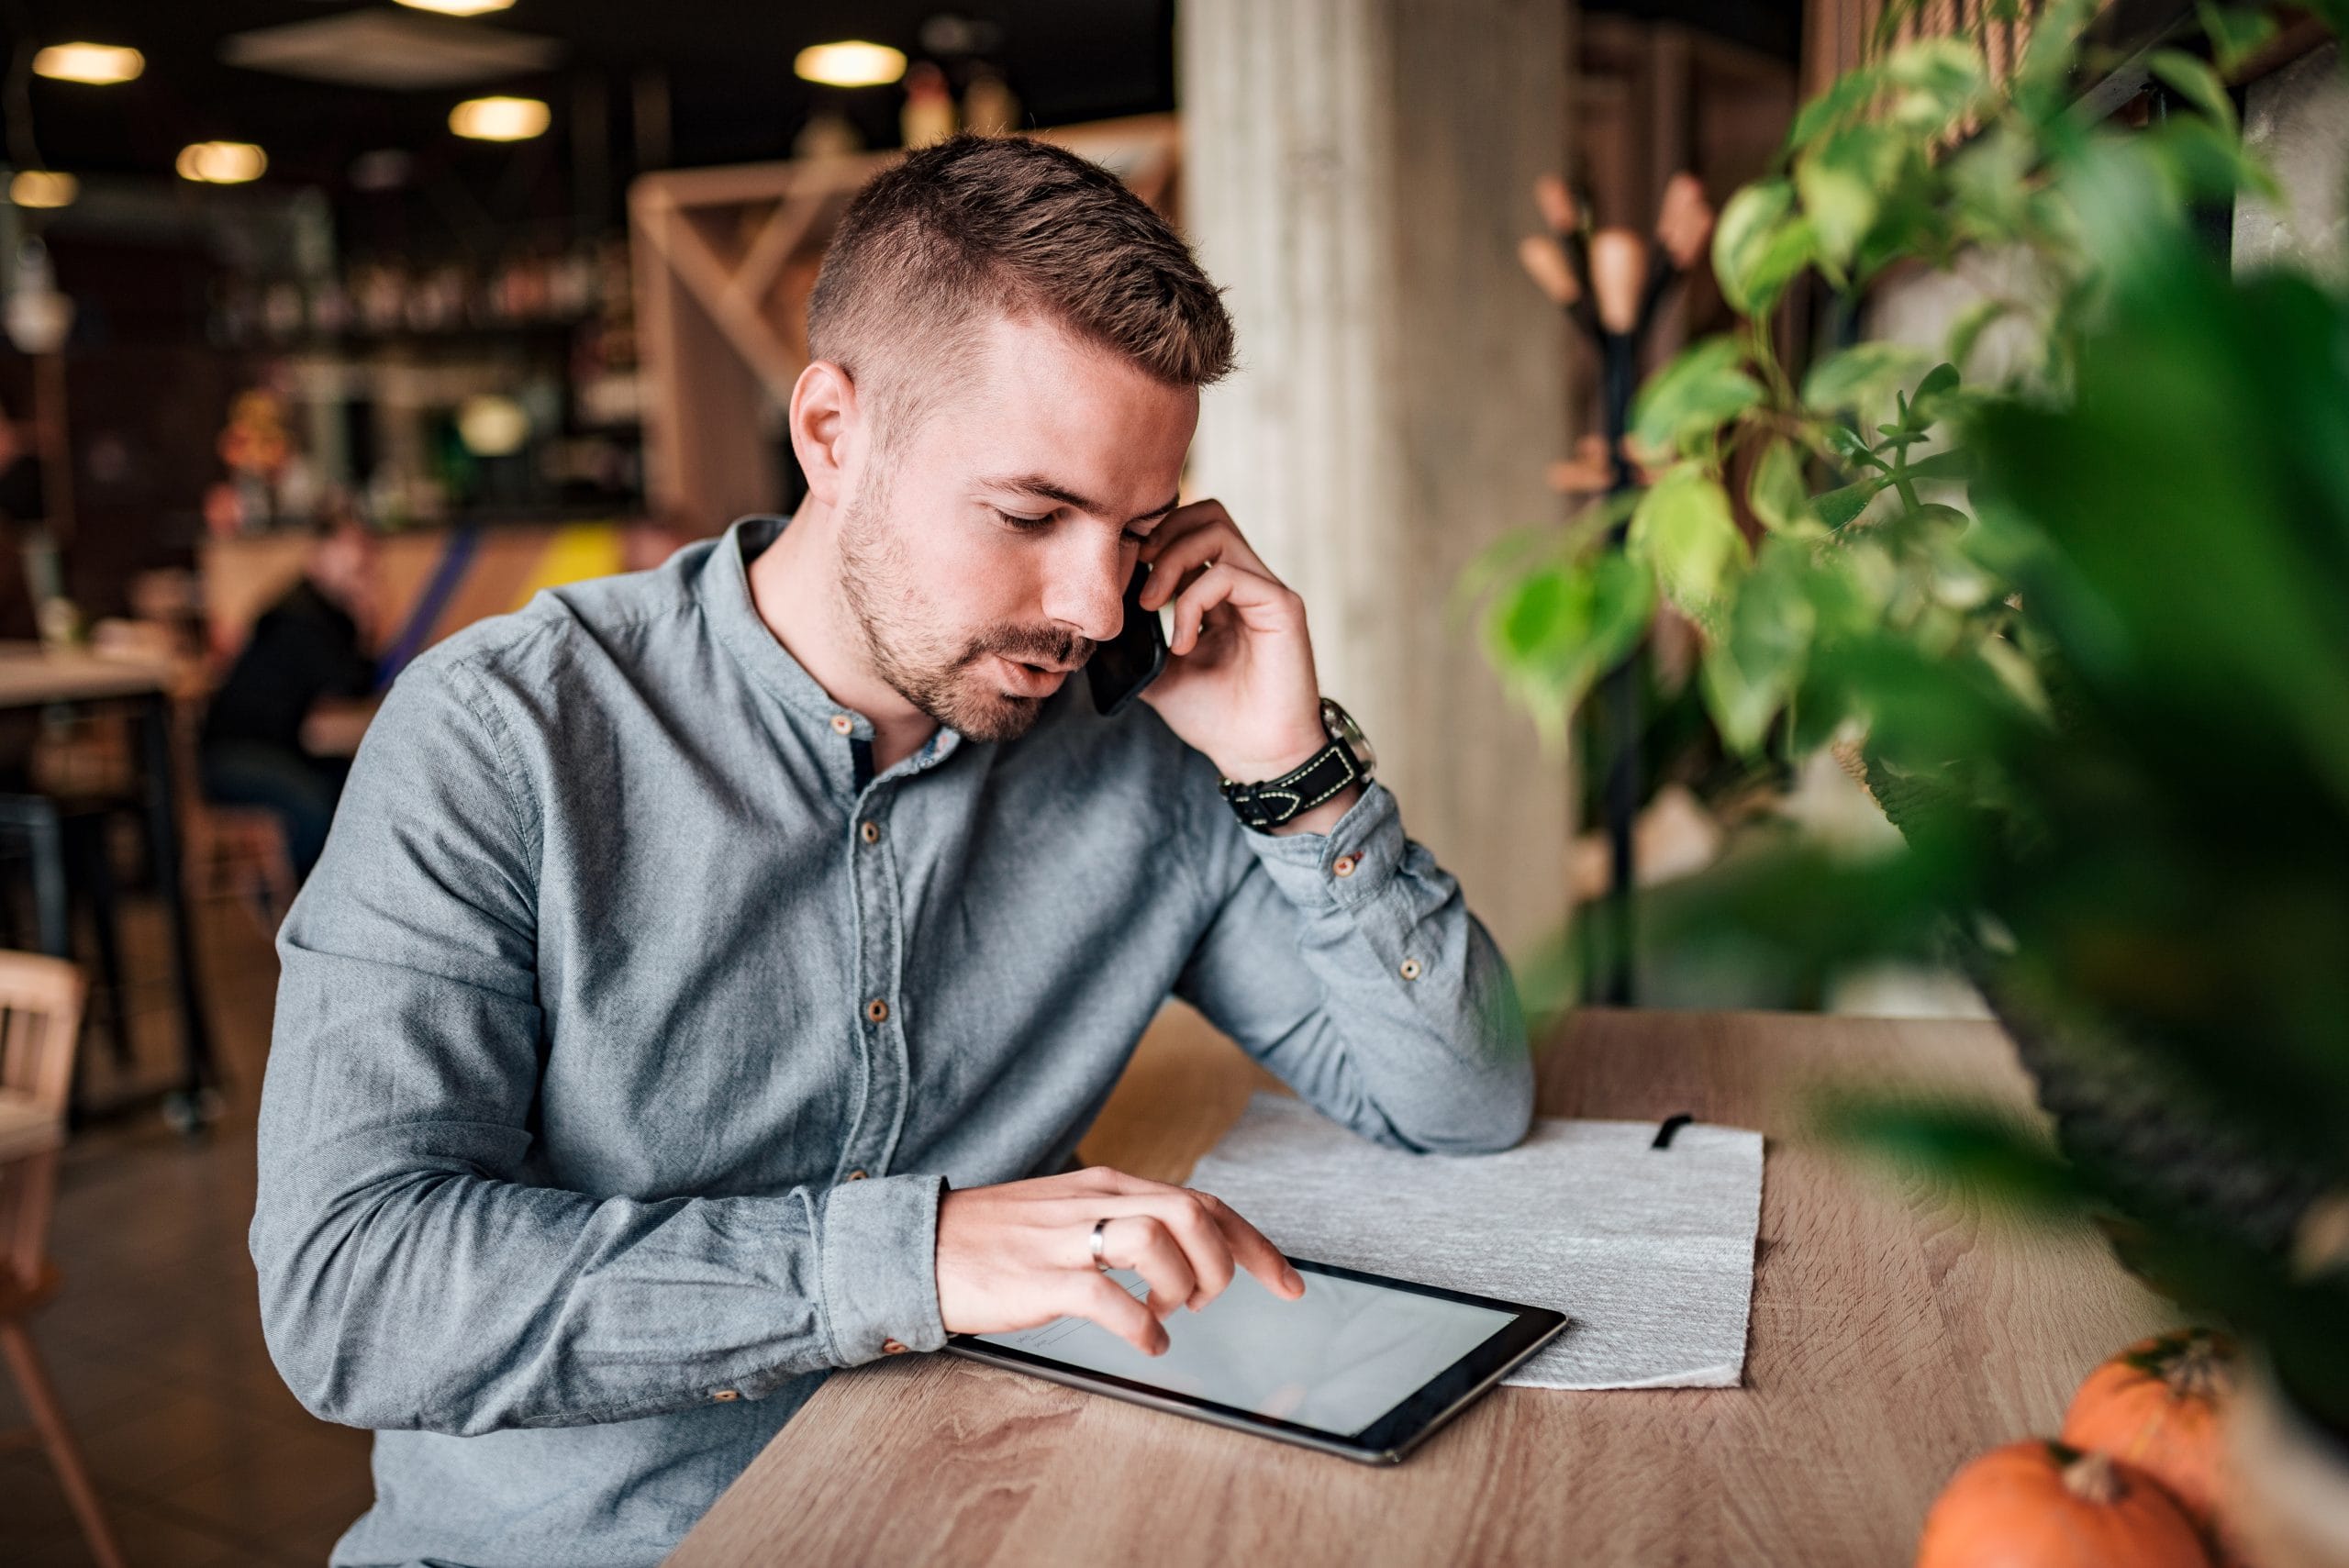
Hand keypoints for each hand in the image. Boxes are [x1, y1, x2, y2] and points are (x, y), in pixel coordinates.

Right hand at [935, 1165, 1305, 1356]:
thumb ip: (1124, 1227)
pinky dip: (1143, 1326)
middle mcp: (1096, 1201)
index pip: (1206, 1203)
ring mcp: (1068, 1238)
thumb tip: (1181, 1263)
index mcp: (1109, 1186)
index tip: (1288, 1285)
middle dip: (1225, 1266)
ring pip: (1159, 1241)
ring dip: (1182, 1288)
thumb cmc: (996, 1239)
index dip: (1257, 1245)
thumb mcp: (1070, 1215)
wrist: (920, 1244)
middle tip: (1209, 1304)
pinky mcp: (1042, 1278)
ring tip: (1167, 1315)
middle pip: (1195, 1214)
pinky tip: (1147, 1343)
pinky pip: (1110, 1297)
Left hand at [1136, 500, 1359, 833]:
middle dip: (1161, 536)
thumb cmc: (1215, 717)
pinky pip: (1229, 574)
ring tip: (1153, 607)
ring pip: (1217, 529)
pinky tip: (1184, 641)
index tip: (1122, 580)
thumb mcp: (1159, 674)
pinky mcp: (1282, 606)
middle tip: (1136, 582)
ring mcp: (1266, 590)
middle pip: (1206, 512)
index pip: (1190, 530)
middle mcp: (1247, 582)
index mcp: (1222, 592)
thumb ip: (1136, 642)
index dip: (1151, 541)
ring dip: (1173, 561)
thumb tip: (1094, 624)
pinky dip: (1193, 601)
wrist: (1255, 757)